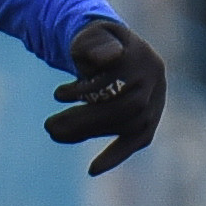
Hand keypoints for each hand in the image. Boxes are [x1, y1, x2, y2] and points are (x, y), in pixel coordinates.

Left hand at [45, 18, 167, 175]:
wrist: (113, 50)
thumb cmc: (95, 43)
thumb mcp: (90, 36)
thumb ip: (95, 44)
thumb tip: (108, 58)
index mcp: (142, 55)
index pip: (116, 80)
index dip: (87, 90)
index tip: (57, 94)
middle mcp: (156, 79)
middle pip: (124, 107)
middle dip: (84, 119)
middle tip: (49, 126)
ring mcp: (156, 101)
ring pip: (127, 125)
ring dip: (88, 132)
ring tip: (54, 132)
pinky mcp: (150, 120)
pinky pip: (137, 141)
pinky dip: (115, 156)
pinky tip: (92, 169)